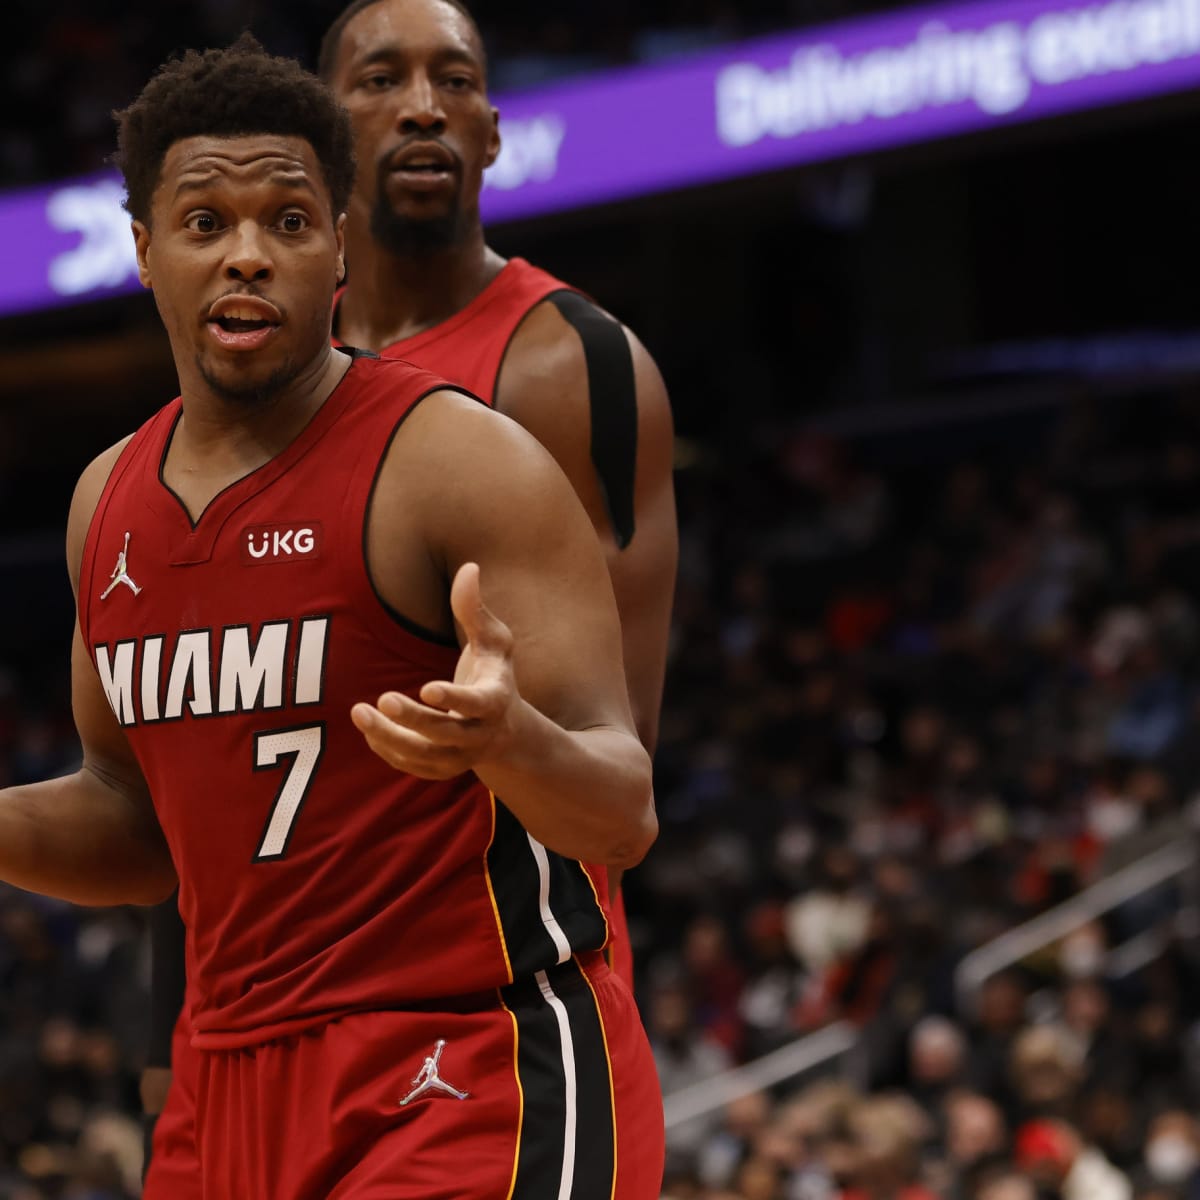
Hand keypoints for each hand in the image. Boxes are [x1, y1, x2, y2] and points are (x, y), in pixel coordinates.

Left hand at [350, 563, 519, 779]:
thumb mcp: (494, 641)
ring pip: (423, 755)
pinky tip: (367, 727)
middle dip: (413, 719)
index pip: (477, 704)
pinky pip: (412, 765)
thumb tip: (469, 567)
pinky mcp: (442, 769)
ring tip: (359, 712)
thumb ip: (476, 609)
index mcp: (495, 700)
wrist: (505, 729)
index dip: (454, 699)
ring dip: (389, 737)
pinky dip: (388, 750)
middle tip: (382, 699)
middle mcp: (479, 735)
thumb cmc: (494, 672)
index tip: (426, 688)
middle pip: (445, 734)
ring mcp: (461, 757)